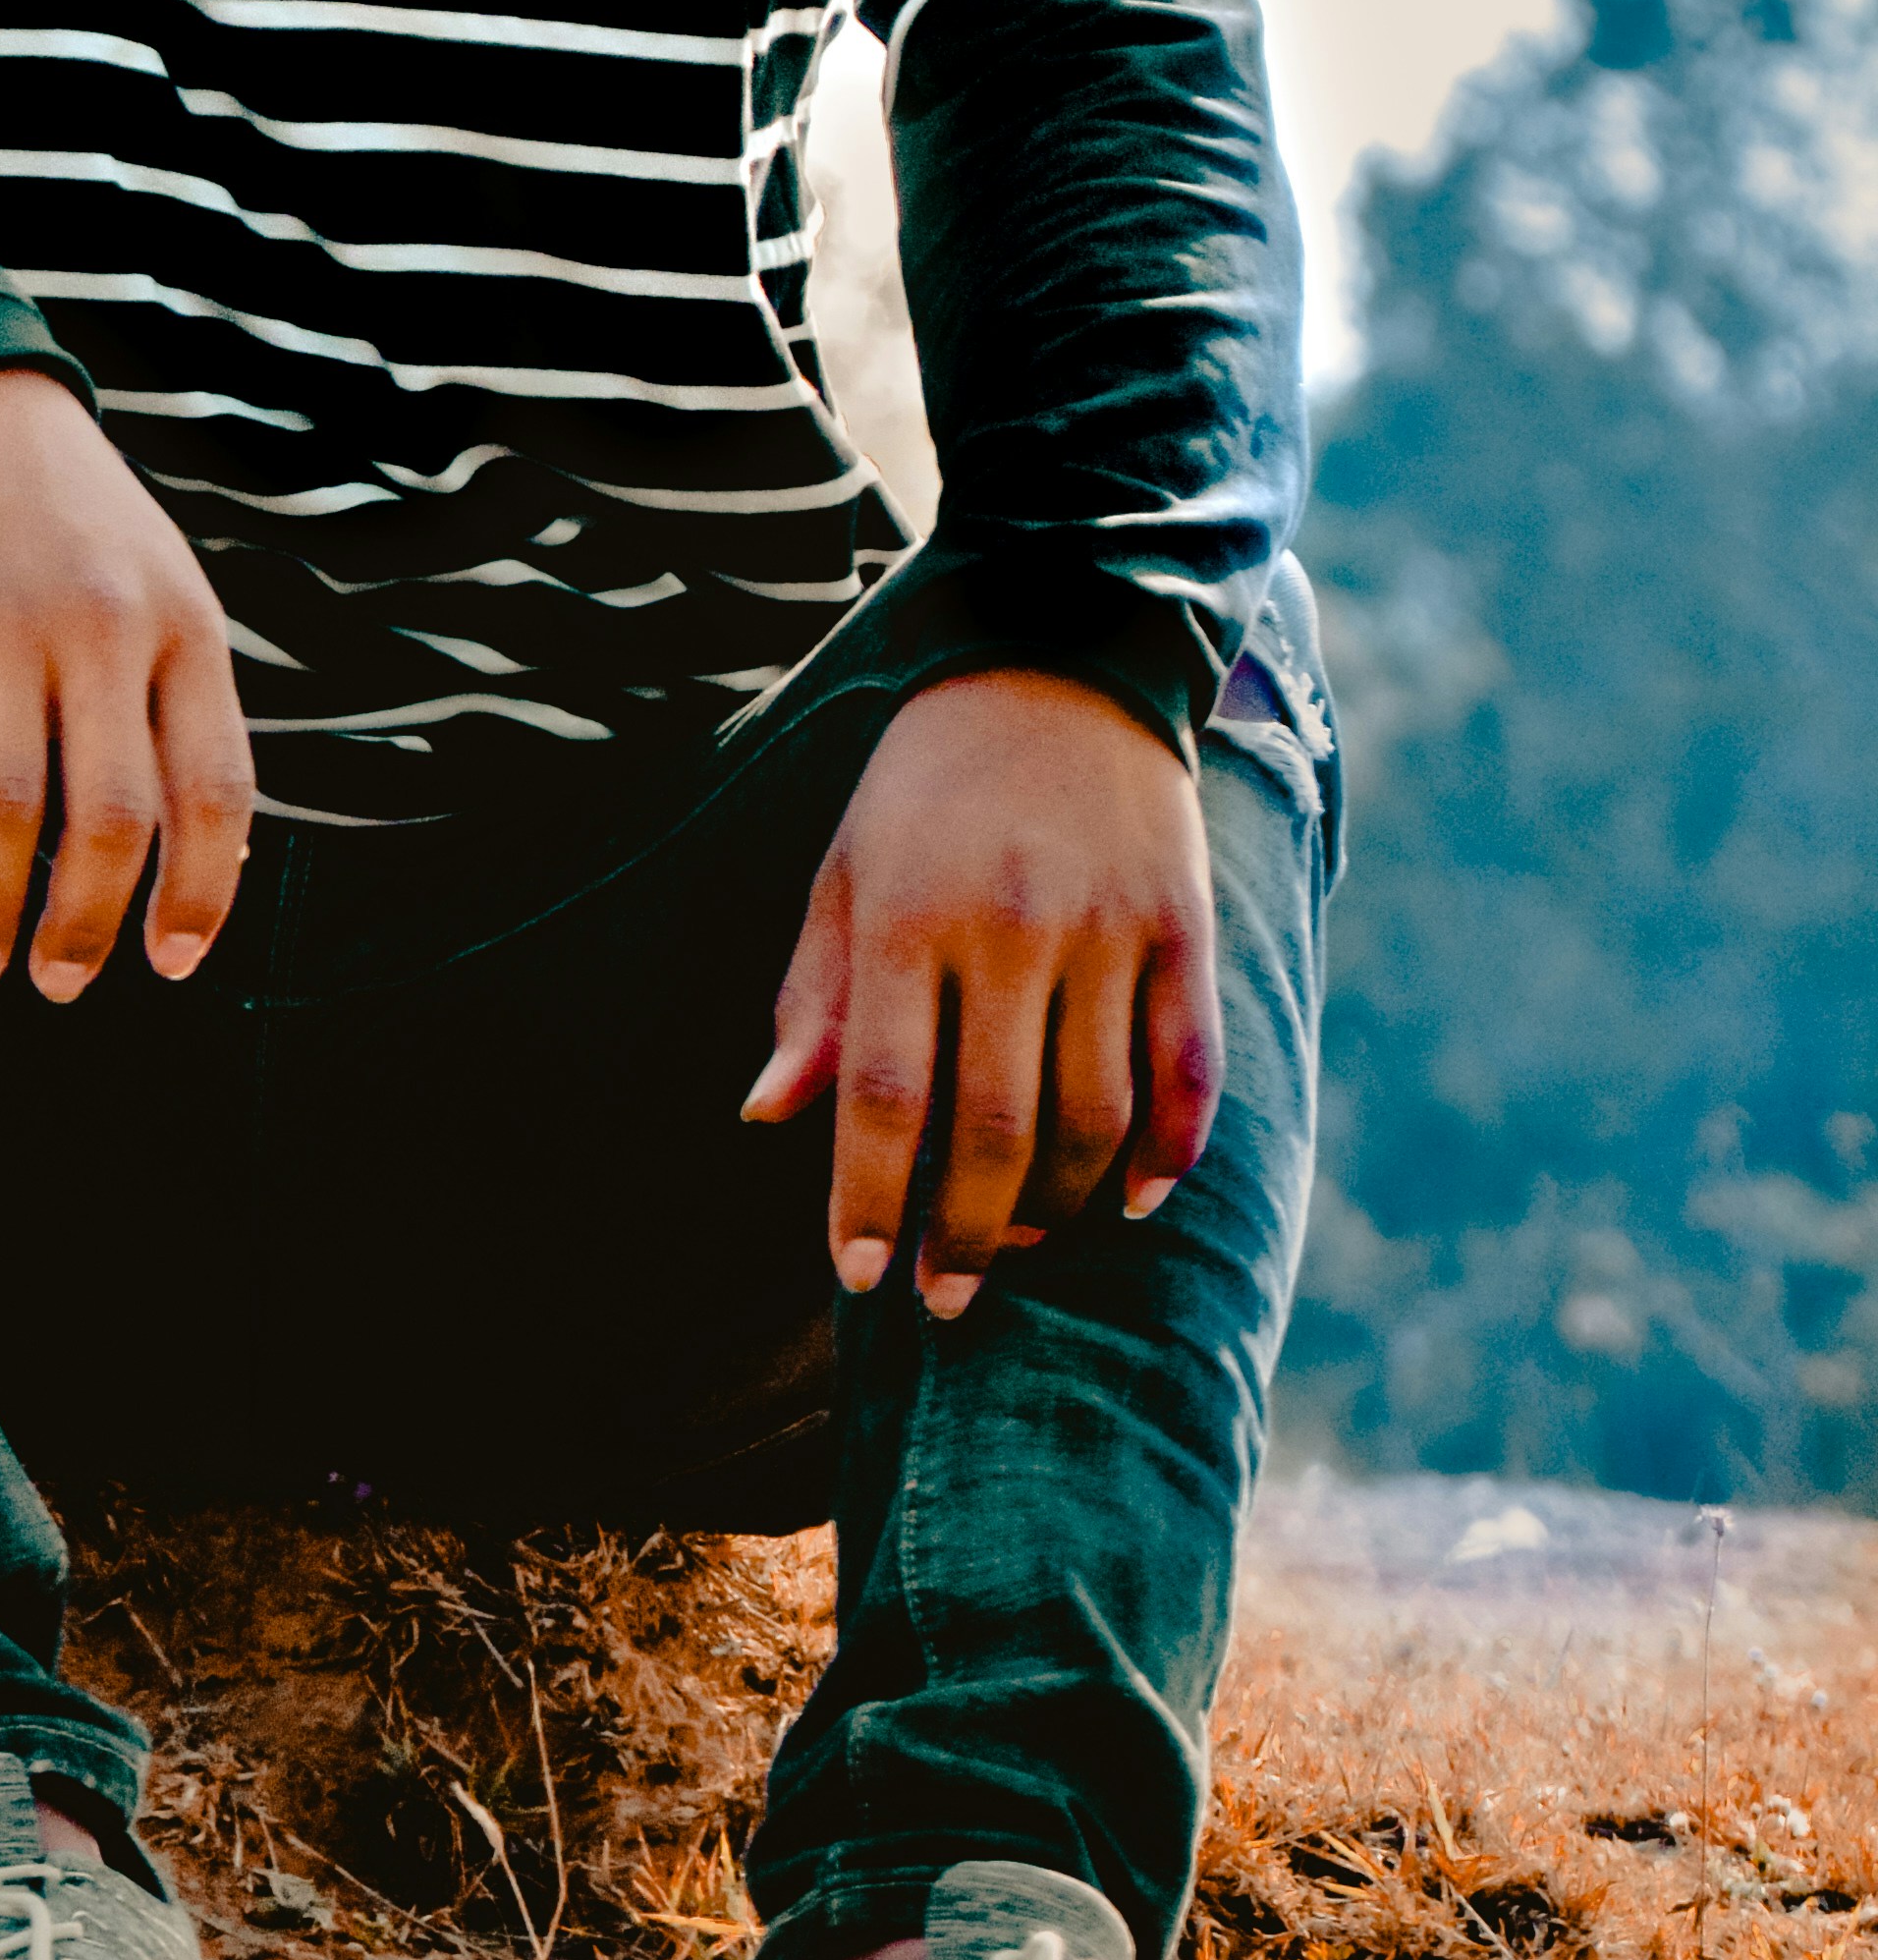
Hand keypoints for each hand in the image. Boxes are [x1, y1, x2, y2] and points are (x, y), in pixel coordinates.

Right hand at [0, 369, 255, 996]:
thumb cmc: (72, 525)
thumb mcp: (160, 592)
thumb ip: (176, 708)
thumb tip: (201, 869)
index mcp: (185, 629)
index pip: (214, 790)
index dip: (202, 893)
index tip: (172, 964)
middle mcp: (103, 627)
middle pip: (110, 817)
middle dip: (83, 926)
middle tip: (57, 988)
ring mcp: (5, 619)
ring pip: (6, 803)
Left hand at [742, 669, 1220, 1315]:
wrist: (1058, 661)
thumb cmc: (924, 785)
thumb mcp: (845, 871)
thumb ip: (814, 1001)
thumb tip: (769, 1120)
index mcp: (910, 914)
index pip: (887, 1095)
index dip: (871, 1200)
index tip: (861, 1277)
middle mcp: (1013, 926)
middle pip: (999, 1129)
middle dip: (968, 1238)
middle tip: (946, 1298)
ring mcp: (1110, 928)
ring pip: (1097, 1118)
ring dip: (1060, 1212)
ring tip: (1021, 1250)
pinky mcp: (1183, 927)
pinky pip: (1190, 1068)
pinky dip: (1168, 1152)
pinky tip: (1131, 1204)